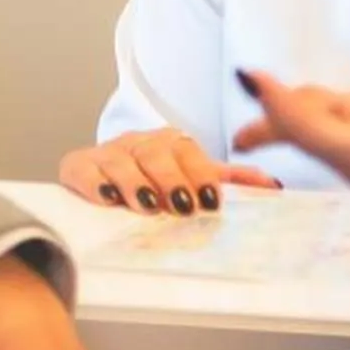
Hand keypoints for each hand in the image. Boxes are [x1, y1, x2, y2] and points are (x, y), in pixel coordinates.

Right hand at [58, 127, 277, 215]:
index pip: (188, 152)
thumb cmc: (154, 180)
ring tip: (149, 205)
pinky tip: (107, 197)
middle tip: (183, 206)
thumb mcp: (192, 178)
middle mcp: (138, 143)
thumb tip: (272, 186)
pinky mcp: (78, 166)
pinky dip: (95, 182)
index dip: (200, 173)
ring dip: (137, 182)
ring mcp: (107, 153)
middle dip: (171, 179)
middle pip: (156, 154)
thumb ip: (228, 180)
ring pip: (122, 161)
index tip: (211, 200)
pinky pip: (84, 169)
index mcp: (170, 143)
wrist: (102, 176)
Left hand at [230, 70, 349, 203]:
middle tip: (261, 105)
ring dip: (323, 98)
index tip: (235, 141)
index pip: (286, 128)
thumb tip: (251, 82)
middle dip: (284, 111)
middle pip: (310, 114)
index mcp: (336, 143)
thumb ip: (301, 119)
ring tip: (304, 95)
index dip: (260, 130)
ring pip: (347, 103)